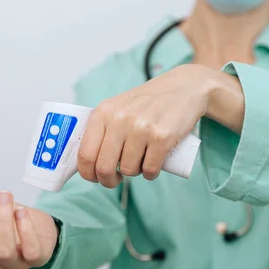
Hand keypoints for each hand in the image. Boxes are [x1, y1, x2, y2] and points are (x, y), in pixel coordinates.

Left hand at [77, 64, 220, 187]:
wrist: (183, 88)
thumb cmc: (147, 103)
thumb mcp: (118, 107)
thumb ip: (102, 128)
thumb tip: (87, 162)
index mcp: (103, 113)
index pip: (85, 154)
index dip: (88, 174)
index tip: (95, 177)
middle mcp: (120, 119)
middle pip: (104, 167)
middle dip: (108, 180)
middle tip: (116, 179)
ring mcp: (141, 128)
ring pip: (128, 170)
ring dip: (134, 172)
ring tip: (141, 160)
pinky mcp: (162, 137)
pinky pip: (149, 170)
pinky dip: (151, 174)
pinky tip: (153, 165)